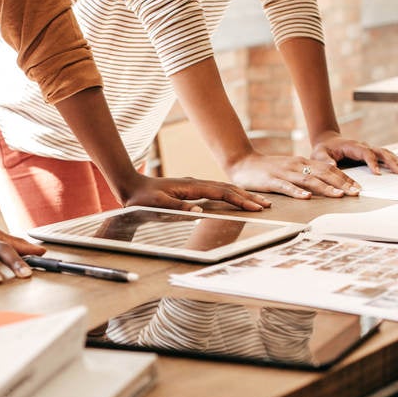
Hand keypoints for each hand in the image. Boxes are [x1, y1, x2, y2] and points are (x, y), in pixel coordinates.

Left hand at [118, 172, 270, 211]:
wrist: (130, 185)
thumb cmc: (142, 198)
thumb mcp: (157, 204)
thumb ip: (177, 208)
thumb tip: (198, 212)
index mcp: (192, 187)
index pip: (222, 192)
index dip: (240, 200)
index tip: (255, 207)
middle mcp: (196, 184)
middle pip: (228, 189)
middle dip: (248, 197)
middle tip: (266, 205)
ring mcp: (195, 186)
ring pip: (224, 189)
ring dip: (241, 195)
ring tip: (257, 202)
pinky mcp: (192, 190)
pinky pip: (216, 191)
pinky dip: (230, 195)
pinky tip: (236, 199)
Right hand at [226, 150, 359, 198]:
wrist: (243, 162)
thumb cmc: (267, 169)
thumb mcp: (290, 169)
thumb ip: (305, 175)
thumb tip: (325, 185)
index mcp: (303, 163)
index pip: (329, 169)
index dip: (345, 178)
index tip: (358, 188)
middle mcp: (297, 165)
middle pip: (324, 173)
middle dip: (342, 183)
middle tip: (356, 193)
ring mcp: (285, 172)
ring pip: (309, 180)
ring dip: (326, 188)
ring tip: (340, 196)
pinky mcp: (272, 180)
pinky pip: (287, 187)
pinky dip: (297, 192)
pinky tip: (307, 197)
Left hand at [312, 133, 397, 177]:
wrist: (327, 141)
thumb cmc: (323, 149)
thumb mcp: (319, 154)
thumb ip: (324, 160)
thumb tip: (331, 165)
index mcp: (353, 146)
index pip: (366, 153)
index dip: (372, 162)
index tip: (377, 173)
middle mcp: (363, 146)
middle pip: (380, 152)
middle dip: (392, 162)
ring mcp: (368, 149)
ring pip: (386, 154)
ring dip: (397, 161)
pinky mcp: (371, 154)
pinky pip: (386, 156)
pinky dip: (396, 160)